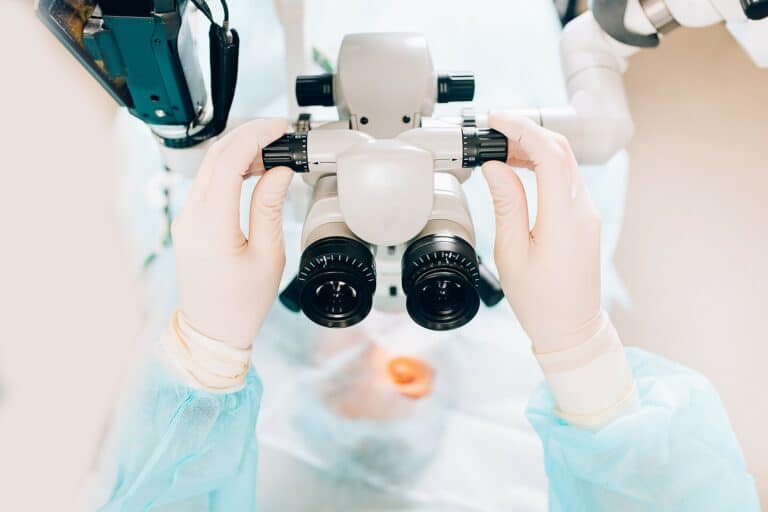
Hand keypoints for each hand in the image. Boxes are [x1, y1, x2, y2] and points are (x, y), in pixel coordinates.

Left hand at [172, 119, 292, 348]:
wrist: (213, 330)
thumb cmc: (242, 303)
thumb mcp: (268, 255)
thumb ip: (270, 207)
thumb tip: (278, 170)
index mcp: (211, 225)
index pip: (229, 161)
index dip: (256, 136)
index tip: (280, 127)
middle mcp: (191, 217)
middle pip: (215, 156)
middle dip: (248, 136)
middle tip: (279, 134)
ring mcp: (186, 218)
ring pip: (209, 166)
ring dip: (239, 151)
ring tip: (272, 152)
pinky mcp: (189, 222)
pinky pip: (207, 183)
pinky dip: (230, 168)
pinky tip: (253, 171)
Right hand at [481, 113, 601, 352]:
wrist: (571, 328)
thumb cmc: (539, 300)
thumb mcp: (512, 253)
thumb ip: (506, 204)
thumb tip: (495, 166)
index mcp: (563, 217)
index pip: (548, 153)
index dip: (521, 128)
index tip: (495, 120)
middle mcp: (582, 209)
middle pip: (561, 149)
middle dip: (526, 132)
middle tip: (493, 132)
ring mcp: (587, 212)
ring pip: (564, 162)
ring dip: (534, 148)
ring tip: (500, 151)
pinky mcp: (584, 218)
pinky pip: (565, 179)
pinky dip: (543, 165)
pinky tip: (520, 170)